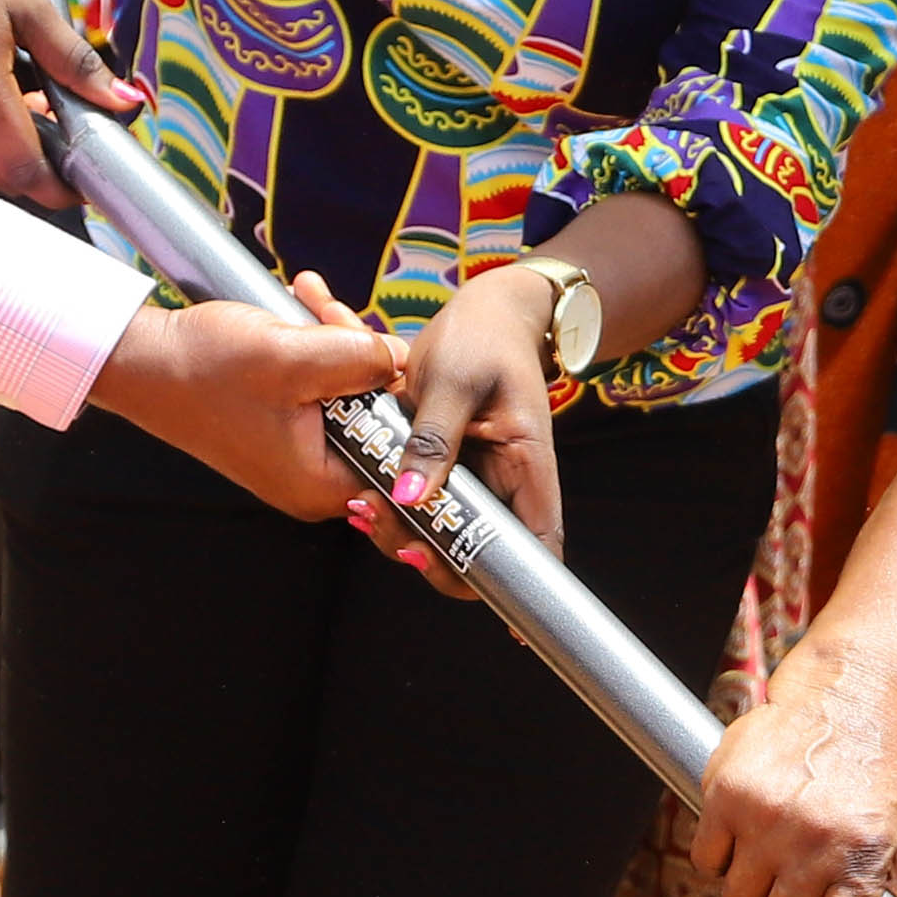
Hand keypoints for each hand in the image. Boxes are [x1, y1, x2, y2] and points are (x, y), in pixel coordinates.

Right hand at [83, 277, 405, 518]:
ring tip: (311, 298)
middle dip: (364, 356)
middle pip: (377, 417)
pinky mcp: (285, 426)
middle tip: (336, 315)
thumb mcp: (295, 356)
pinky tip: (302, 306)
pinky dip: (317, 349)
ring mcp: (299, 453)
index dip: (404, 400)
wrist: (141, 358)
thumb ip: (363, 360)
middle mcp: (315, 481)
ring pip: (350, 393)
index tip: (388, 353)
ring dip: (339, 342)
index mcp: (322, 486)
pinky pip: (321, 388)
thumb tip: (406, 360)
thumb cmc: (205, 366)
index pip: (401, 454)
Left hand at [350, 262, 569, 562]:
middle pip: (481, 551)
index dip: (514, 582)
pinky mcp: (447, 469)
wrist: (489, 311)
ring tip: (360, 507)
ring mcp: (476, 480)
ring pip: (445, 534)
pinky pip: (423, 505)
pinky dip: (393, 508)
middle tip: (383, 527)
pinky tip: (360, 496)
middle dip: (432, 557)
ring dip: (402, 533)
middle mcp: (506, 485)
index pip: (536, 546)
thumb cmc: (484, 336)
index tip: (468, 584)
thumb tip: (410, 498)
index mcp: (528, 467)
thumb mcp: (454, 380)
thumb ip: (432, 438)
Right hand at [698, 651, 896, 896]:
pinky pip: (706, 859)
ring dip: (756, 888)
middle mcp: (812, 841)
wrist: (855, 689)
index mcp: (862, 855)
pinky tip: (747, 834)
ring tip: (778, 854)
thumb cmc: (885, 763)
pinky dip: (722, 857)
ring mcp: (764, 818)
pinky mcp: (726, 792)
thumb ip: (889, 888)